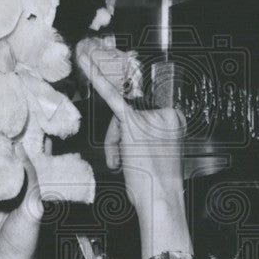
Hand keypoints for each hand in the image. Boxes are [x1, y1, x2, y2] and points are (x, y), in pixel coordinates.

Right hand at [0, 145, 42, 258]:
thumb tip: (21, 152)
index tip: (27, 121)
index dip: (29, 142)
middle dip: (4, 142)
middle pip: (8, 160)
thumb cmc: (23, 241)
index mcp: (29, 189)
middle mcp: (12, 188)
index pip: (30, 160)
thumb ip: (28, 181)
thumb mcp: (32, 208)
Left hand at [77, 42, 185, 215]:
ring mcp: (150, 117)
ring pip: (118, 117)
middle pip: (129, 112)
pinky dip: (96, 77)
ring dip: (114, 142)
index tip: (125, 123)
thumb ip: (146, 136)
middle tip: (122, 160)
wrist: (162, 200)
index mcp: (174, 117)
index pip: (144, 111)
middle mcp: (165, 113)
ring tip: (120, 164)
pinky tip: (85, 58)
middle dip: (118, 137)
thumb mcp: (157, 153)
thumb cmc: (158, 183)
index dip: (128, 126)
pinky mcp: (132, 123)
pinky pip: (111, 96)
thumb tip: (129, 135)